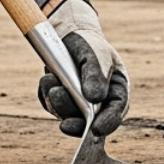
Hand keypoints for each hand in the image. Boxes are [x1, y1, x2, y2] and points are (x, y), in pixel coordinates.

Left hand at [37, 0, 128, 136]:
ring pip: (67, 116)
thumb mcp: (97, 55)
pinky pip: (52, 107)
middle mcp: (99, 104)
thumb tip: (95, 98)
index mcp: (117, 92)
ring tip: (50, 79)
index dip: (108, 123)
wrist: (70, 35)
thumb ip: (96, 75)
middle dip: (74, 119)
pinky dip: (46, 95)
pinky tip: (48, 78)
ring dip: (56, 102)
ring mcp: (79, 106)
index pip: (116, 112)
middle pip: (89, 122)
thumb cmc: (90, 45)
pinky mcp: (61, 103)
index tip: (96, 128)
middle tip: (62, 112)